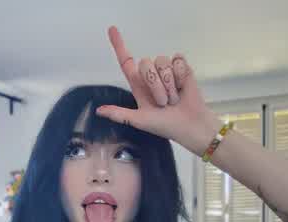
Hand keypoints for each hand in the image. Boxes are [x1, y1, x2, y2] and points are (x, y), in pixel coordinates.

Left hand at [97, 26, 222, 154]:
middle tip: (163, 102)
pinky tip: (182, 87)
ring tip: (173, 98)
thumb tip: (98, 111)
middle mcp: (151, 75)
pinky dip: (180, 76)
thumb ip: (119, 114)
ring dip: (168, 84)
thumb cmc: (165, 125)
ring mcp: (166, 70)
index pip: (127, 62)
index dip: (119, 45)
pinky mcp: (181, 67)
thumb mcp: (139, 121)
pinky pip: (177, 60)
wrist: (189, 125)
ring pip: (162, 62)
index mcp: (139, 86)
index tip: (112, 29)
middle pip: (145, 63)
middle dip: (155, 85)